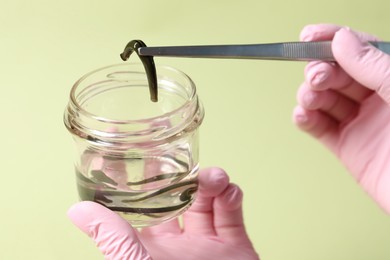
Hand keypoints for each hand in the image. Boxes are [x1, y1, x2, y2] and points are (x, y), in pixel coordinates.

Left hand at [67, 167, 259, 259]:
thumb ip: (114, 240)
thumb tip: (78, 210)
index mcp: (150, 248)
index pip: (140, 206)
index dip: (138, 182)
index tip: (136, 155)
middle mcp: (178, 244)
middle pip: (177, 198)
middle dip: (179, 176)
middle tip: (179, 156)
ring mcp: (207, 245)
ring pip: (207, 201)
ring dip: (211, 182)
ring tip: (214, 177)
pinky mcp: (235, 247)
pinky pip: (232, 214)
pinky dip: (232, 197)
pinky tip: (229, 192)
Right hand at [293, 24, 389, 212]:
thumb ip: (374, 66)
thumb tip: (342, 41)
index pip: (362, 49)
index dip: (334, 39)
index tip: (310, 35)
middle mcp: (380, 99)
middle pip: (339, 73)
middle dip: (320, 70)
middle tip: (316, 76)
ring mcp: (363, 123)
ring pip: (326, 99)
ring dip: (310, 94)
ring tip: (309, 98)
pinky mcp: (349, 148)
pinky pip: (320, 128)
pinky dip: (306, 119)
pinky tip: (303, 115)